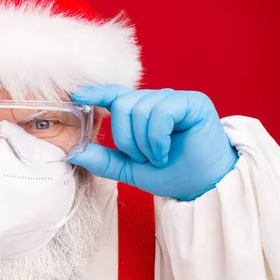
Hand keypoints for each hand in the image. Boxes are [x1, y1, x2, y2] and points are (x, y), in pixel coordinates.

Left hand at [70, 85, 237, 200]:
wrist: (204, 186)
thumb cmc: (172, 174)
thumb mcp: (130, 170)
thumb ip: (104, 160)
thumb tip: (75, 152)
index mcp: (141, 113)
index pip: (115, 95)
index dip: (96, 93)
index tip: (77, 95)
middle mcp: (156, 101)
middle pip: (123, 104)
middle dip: (126, 139)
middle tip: (143, 158)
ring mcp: (175, 99)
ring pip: (140, 109)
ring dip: (144, 143)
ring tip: (158, 156)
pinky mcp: (193, 102)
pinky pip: (161, 112)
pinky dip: (157, 137)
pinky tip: (165, 151)